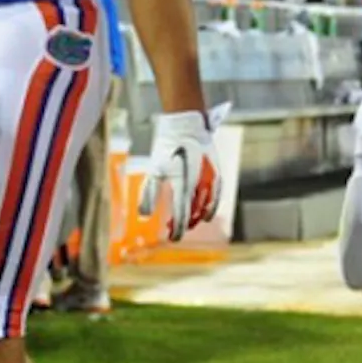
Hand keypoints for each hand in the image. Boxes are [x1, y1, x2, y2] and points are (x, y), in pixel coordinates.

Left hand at [139, 110, 221, 240]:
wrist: (186, 124)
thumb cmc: (167, 147)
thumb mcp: (154, 170)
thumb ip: (149, 194)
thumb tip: (144, 216)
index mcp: (182, 183)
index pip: (182, 215)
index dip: (178, 229)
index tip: (172, 239)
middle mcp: (198, 183)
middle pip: (194, 212)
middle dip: (186, 223)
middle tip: (175, 229)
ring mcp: (210, 177)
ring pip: (207, 205)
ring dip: (199, 217)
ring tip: (191, 222)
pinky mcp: (217, 171)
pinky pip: (216, 195)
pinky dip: (212, 206)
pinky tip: (207, 212)